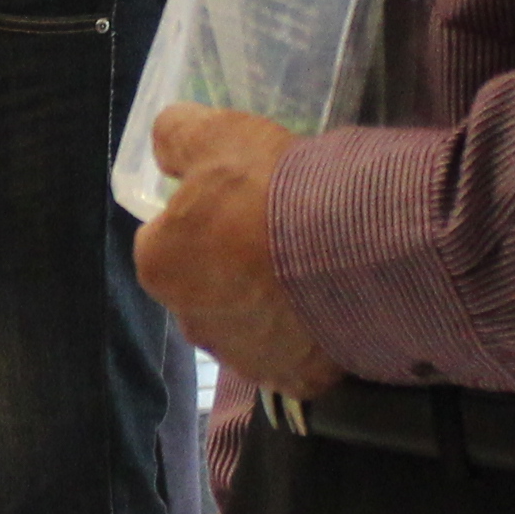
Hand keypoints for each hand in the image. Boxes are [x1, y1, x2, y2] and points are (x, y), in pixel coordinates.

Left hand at [135, 107, 344, 398]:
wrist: (355, 248)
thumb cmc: (273, 190)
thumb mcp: (218, 134)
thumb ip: (178, 134)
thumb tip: (164, 143)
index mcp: (159, 266)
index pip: (166, 238)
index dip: (201, 217)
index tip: (239, 201)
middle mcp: (189, 321)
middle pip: (205, 284)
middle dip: (232, 264)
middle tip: (278, 231)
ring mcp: (241, 357)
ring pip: (248, 322)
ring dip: (268, 301)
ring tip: (313, 264)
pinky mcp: (291, 379)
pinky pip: (293, 352)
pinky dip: (306, 332)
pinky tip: (332, 301)